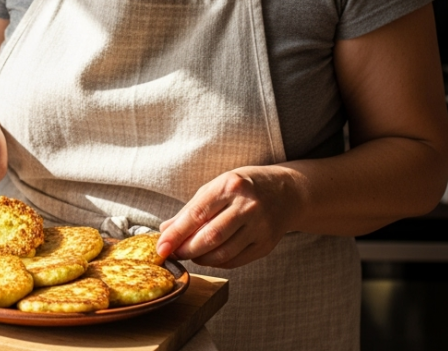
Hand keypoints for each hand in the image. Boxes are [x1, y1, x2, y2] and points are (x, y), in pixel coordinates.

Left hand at [156, 166, 303, 268]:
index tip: (161, 247)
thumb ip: (190, 209)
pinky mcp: (266, 244)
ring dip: (200, 258)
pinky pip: (236, 260)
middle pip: (210, 237)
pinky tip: (209, 256)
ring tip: (190, 254)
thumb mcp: (216, 186)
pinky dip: (217, 262)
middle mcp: (247, 206)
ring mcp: (260, 227)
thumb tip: (165, 230)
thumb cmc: (244, 187)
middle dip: (186, 249)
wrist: (286, 192)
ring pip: (223, 253)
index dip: (176, 234)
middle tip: (173, 253)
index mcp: (230, 186)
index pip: (197, 214)